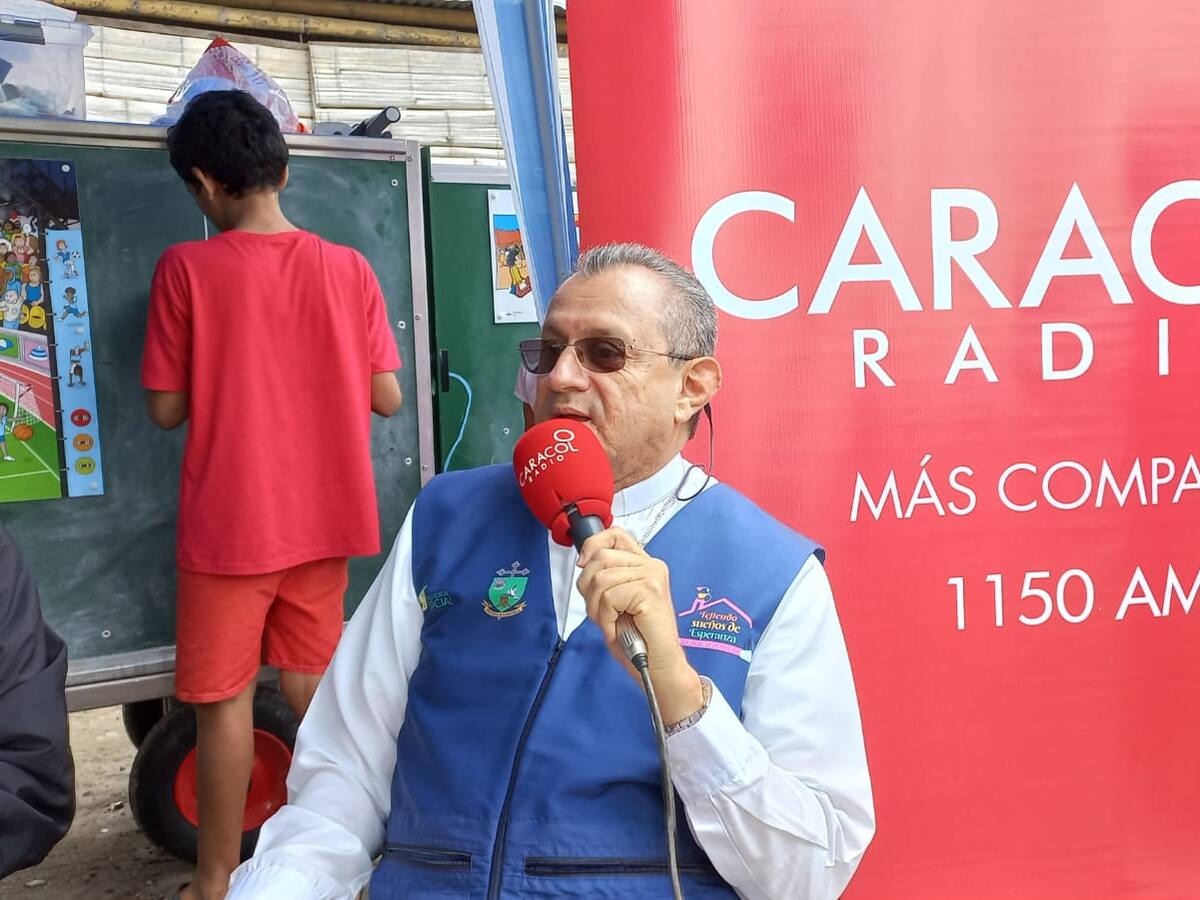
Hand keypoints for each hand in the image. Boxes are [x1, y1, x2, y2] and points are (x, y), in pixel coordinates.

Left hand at [577, 527, 704, 722]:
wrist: (658, 667)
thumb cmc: (638, 639)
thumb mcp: (614, 602)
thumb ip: (604, 578)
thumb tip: (583, 561)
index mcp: (643, 564)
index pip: (615, 535)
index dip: (593, 545)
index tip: (583, 565)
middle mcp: (651, 566)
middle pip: (601, 557)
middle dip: (588, 589)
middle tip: (602, 612)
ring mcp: (652, 576)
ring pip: (601, 578)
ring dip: (597, 608)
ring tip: (611, 623)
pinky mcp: (650, 591)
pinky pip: (609, 597)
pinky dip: (606, 618)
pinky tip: (618, 629)